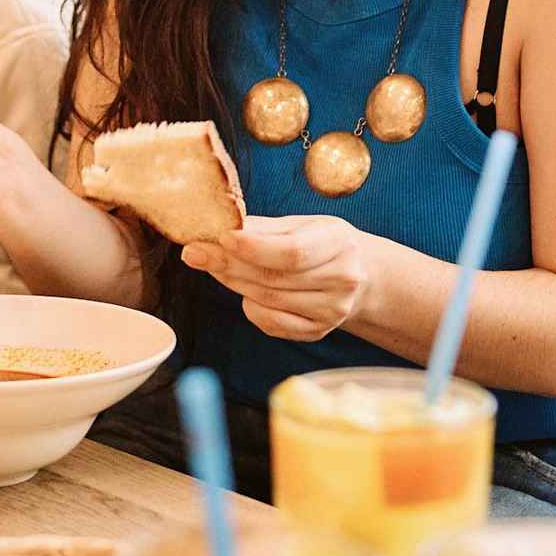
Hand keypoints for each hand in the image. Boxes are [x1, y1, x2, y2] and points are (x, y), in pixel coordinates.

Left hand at [180, 215, 371, 340]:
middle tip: (195, 252)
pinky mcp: (318, 331)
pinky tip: (244, 293)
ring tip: (213, 266)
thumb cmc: (322, 243)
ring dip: (233, 283)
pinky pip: (272, 323)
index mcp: (339, 243)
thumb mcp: (302, 224)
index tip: (221, 238)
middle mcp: (342, 280)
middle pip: (274, 277)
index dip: (254, 248)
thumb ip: (263, 229)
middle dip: (229, 264)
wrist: (360, 274)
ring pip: (268, 300)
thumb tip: (218, 226)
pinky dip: (251, 307)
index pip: (293, 252)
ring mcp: (332, 310)